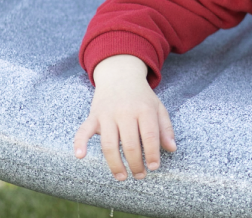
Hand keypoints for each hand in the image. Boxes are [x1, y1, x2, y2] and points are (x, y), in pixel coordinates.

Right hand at [73, 55, 175, 179]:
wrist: (120, 75)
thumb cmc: (141, 96)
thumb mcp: (158, 107)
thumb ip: (165, 128)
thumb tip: (172, 148)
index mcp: (144, 109)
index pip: (149, 135)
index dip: (152, 153)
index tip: (154, 167)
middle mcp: (125, 112)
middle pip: (130, 144)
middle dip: (135, 164)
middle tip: (140, 175)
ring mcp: (107, 114)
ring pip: (109, 144)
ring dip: (115, 164)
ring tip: (122, 177)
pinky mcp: (93, 116)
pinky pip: (83, 131)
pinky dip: (79, 143)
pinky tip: (80, 156)